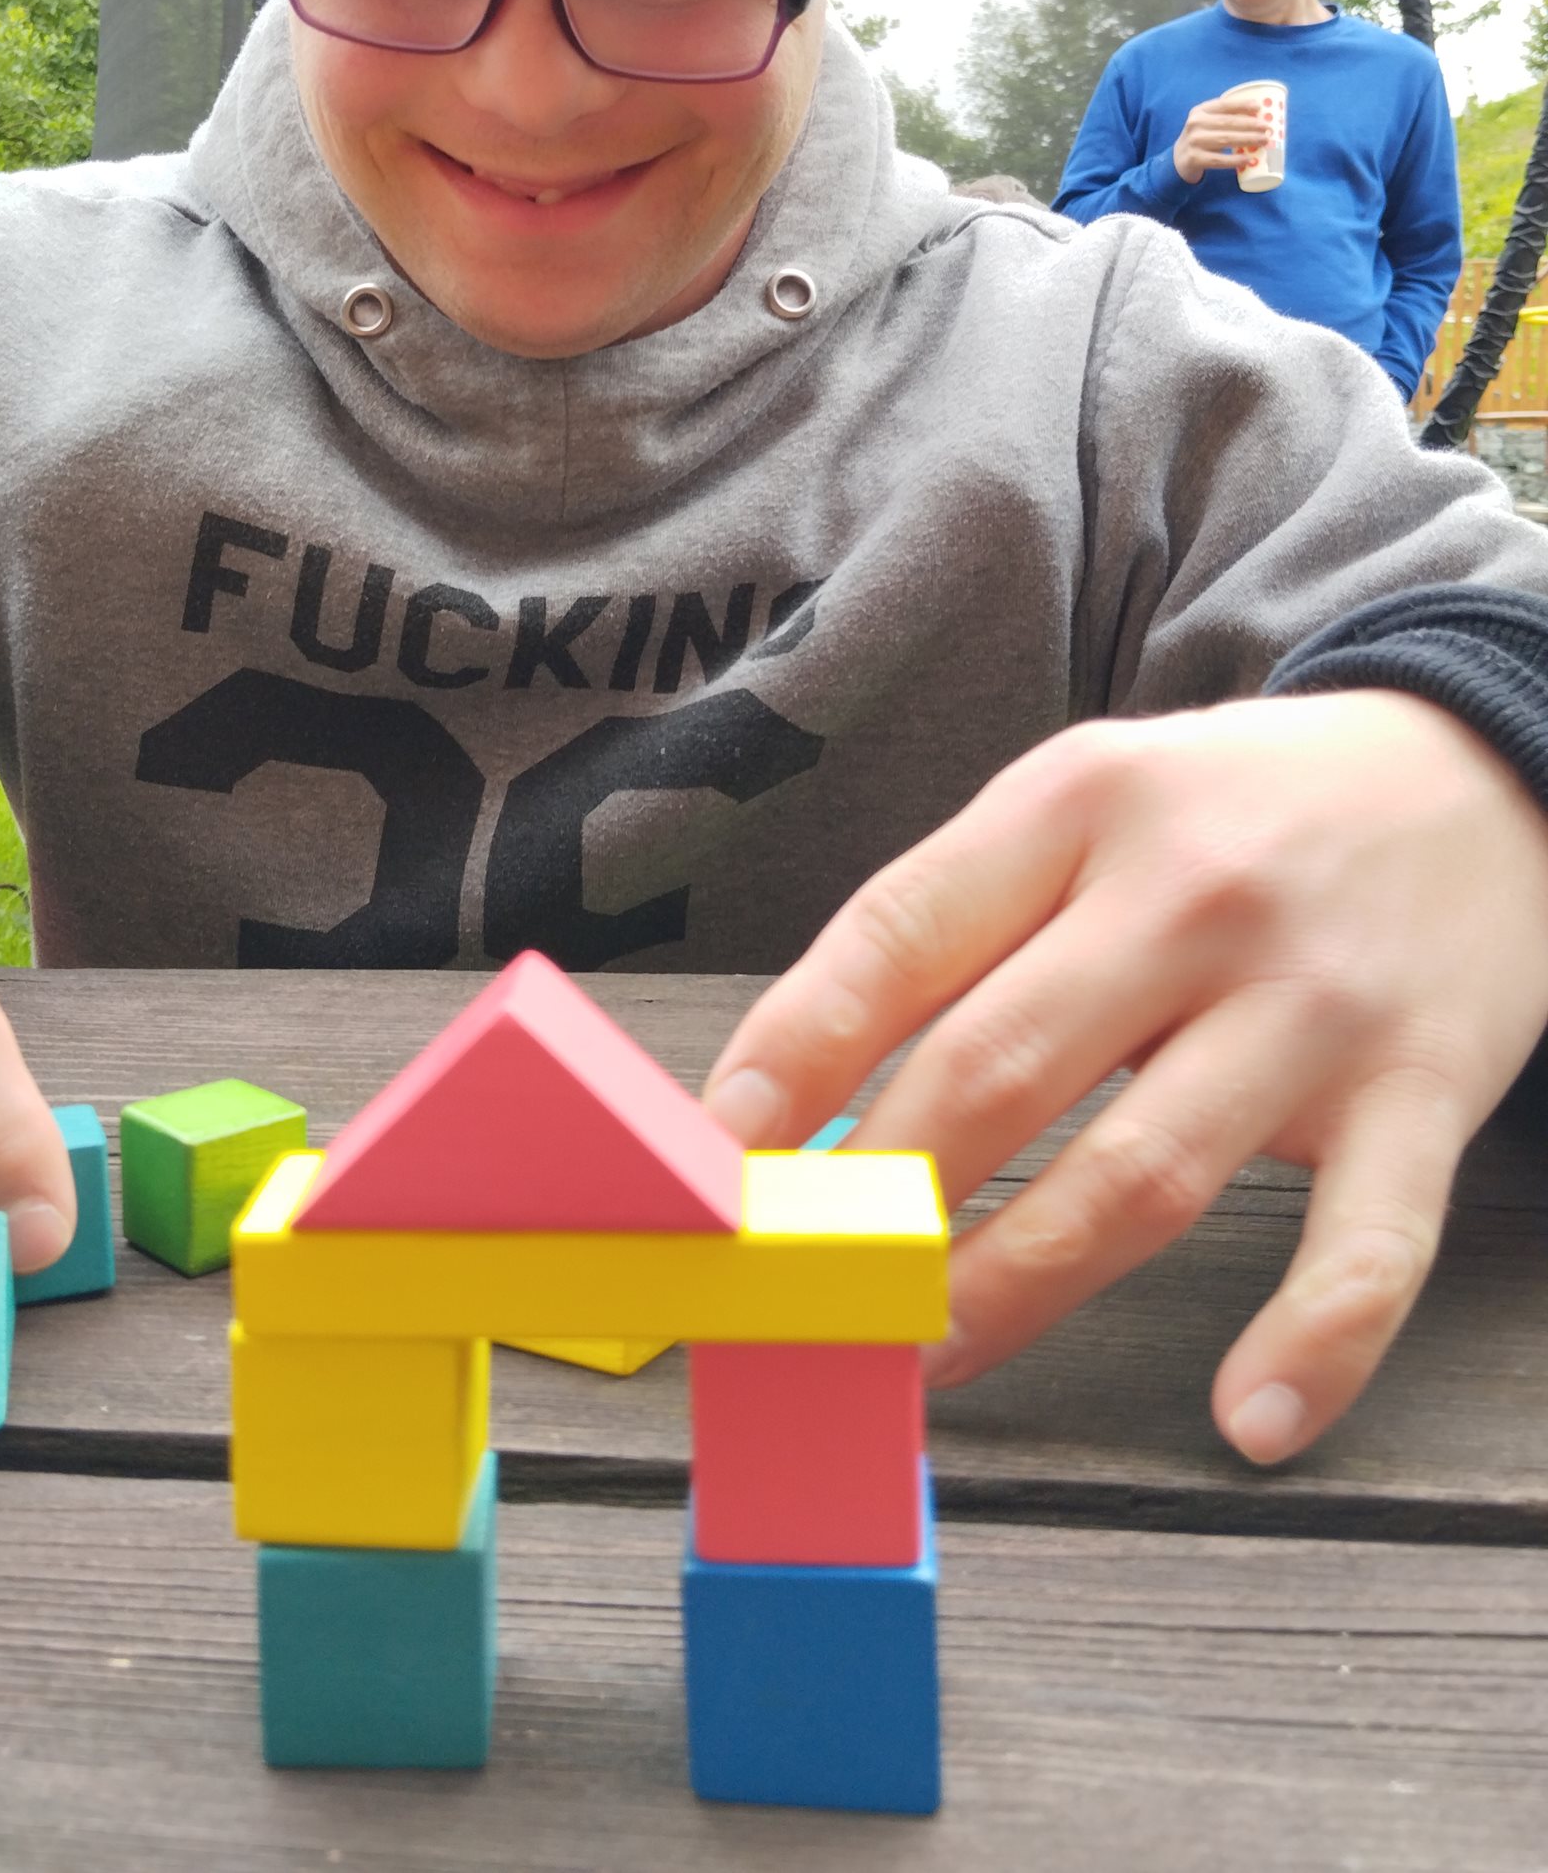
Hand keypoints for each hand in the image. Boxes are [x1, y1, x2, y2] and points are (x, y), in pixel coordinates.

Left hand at [703, 694, 1547, 1463]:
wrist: (1476, 771)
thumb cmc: (1233, 811)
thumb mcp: (1088, 803)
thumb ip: (964, 928)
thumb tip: (819, 1103)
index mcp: (1079, 803)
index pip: (902, 933)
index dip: (795, 1051)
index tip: (720, 1155)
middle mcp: (1189, 895)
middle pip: (998, 1067)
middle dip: (878, 1198)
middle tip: (803, 1291)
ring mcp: (1310, 999)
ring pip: (1138, 1174)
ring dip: (1014, 1288)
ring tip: (926, 1359)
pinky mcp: (1424, 1090)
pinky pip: (1362, 1245)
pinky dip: (1310, 1345)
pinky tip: (1246, 1419)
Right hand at [1172, 91, 1271, 182]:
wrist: (1179, 160)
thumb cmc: (1202, 138)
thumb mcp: (1207, 123)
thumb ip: (1225, 117)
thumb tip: (1260, 116)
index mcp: (1200, 111)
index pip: (1223, 105)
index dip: (1241, 105)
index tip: (1258, 107)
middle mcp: (1195, 124)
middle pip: (1227, 123)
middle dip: (1250, 124)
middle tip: (1267, 128)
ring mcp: (1194, 142)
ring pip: (1225, 140)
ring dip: (1247, 140)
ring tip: (1264, 141)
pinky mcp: (1194, 159)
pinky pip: (1219, 160)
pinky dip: (1235, 160)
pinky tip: (1249, 160)